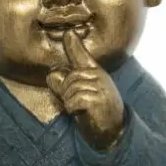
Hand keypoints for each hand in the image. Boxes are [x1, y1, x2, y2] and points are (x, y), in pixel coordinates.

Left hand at [46, 29, 124, 150]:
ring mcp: (101, 88)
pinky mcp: (98, 100)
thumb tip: (51, 74)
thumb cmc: (96, 112)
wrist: (114, 132)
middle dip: (67, 92)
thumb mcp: (81, 95)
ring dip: (71, 103)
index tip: (68, 33)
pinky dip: (73, 109)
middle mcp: (99, 77)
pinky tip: (82, 113)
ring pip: (71, 90)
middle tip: (78, 104)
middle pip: (69, 78)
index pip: (83, 57)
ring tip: (81, 109)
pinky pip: (74, 100)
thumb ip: (67, 84)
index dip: (74, 45)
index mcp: (96, 73)